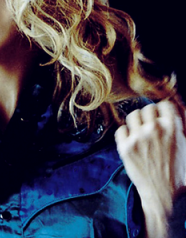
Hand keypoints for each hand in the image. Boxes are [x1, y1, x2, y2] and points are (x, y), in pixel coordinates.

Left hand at [115, 99, 185, 236]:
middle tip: (151, 125)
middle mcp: (154, 130)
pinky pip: (121, 129)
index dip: (163, 111)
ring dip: (137, 122)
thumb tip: (176, 105)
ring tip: (141, 132)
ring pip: (132, 115)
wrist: (165, 195)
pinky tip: (132, 141)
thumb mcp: (185, 145)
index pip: (164, 105)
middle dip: (150, 116)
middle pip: (147, 108)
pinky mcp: (125, 147)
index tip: (162, 116)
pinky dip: (126, 134)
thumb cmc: (178, 171)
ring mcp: (138, 138)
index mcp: (172, 128)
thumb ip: (180, 124)